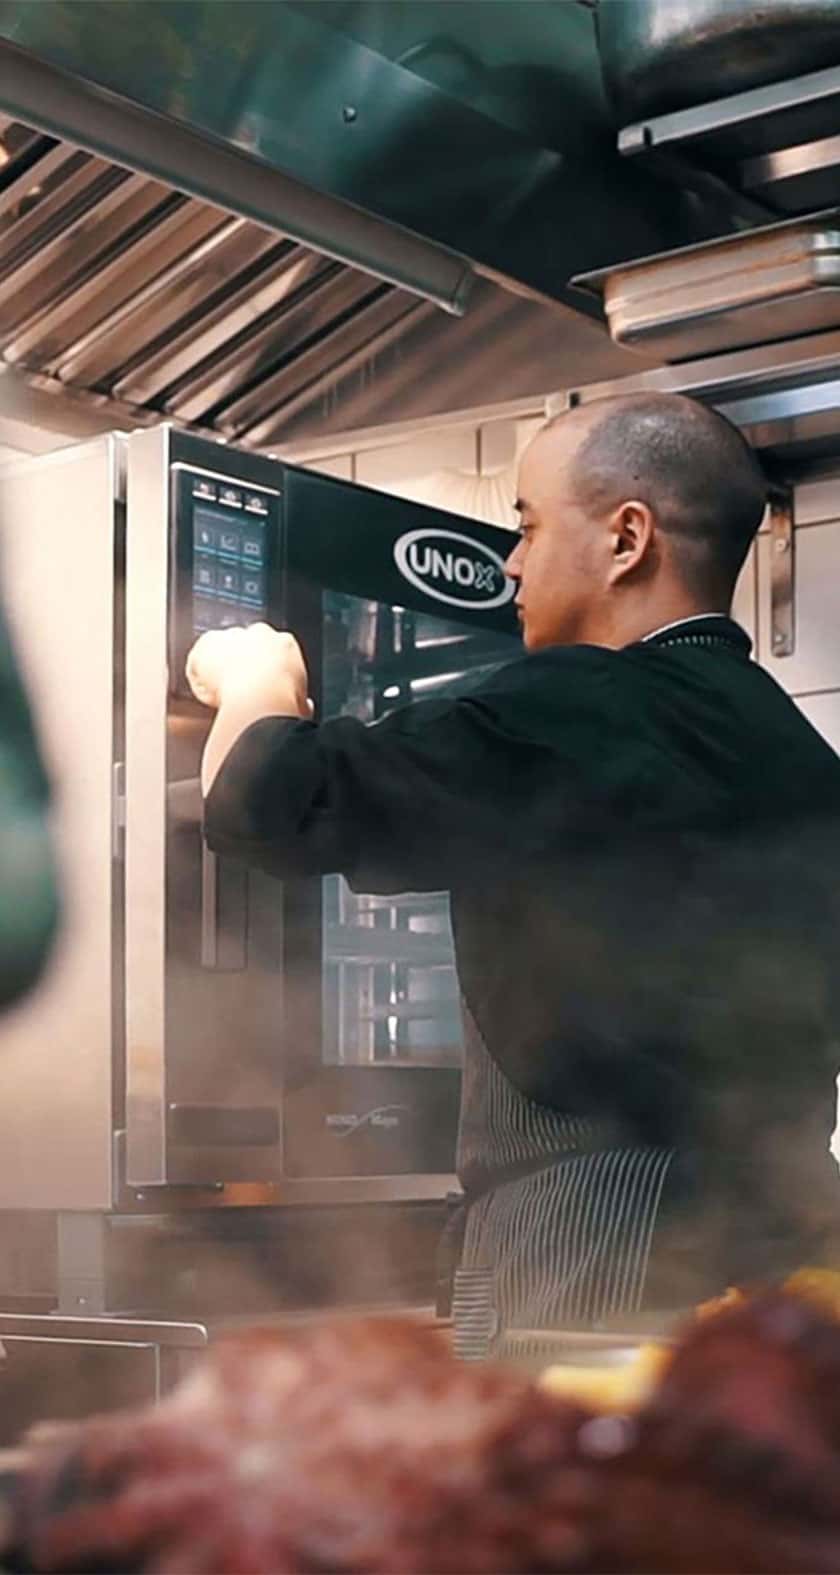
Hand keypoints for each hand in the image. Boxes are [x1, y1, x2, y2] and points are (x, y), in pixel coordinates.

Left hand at [186, 623, 312, 717]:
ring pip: (219, 652)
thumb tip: (305, 707)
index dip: (263, 670)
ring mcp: (232, 636)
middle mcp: (259, 633)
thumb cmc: (283, 701)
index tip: (260, 688)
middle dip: (239, 664)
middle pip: (243, 645)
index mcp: (285, 643)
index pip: (271, 650)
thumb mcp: (300, 701)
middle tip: (236, 692)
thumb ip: (300, 699)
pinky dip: (199, 680)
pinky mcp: (206, 645)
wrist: (260, 697)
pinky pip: (198, 663)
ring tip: (220, 698)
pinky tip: (207, 697)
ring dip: (218, 671)